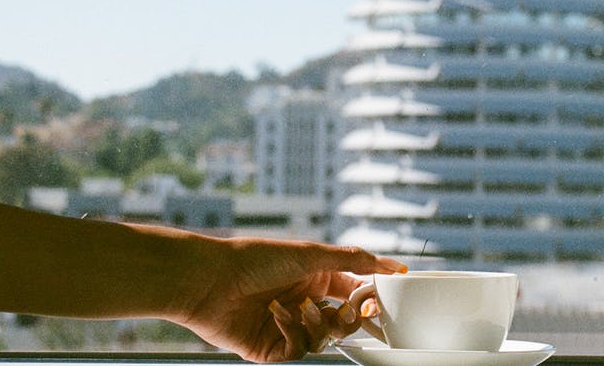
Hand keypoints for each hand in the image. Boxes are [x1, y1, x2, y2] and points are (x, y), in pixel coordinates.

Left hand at [172, 238, 405, 362]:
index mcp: (315, 279)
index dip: (368, 297)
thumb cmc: (255, 260)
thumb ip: (354, 260)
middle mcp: (304, 303)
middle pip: (343, 322)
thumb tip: (393, 264)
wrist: (210, 281)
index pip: (353, 291)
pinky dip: (293, 333)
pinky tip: (277, 316)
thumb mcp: (310, 253)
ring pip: (323, 339)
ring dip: (316, 324)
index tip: (381, 299)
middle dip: (348, 318)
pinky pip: (298, 350)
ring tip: (300, 308)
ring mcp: (288, 327)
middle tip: (348, 311)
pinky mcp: (271, 349)